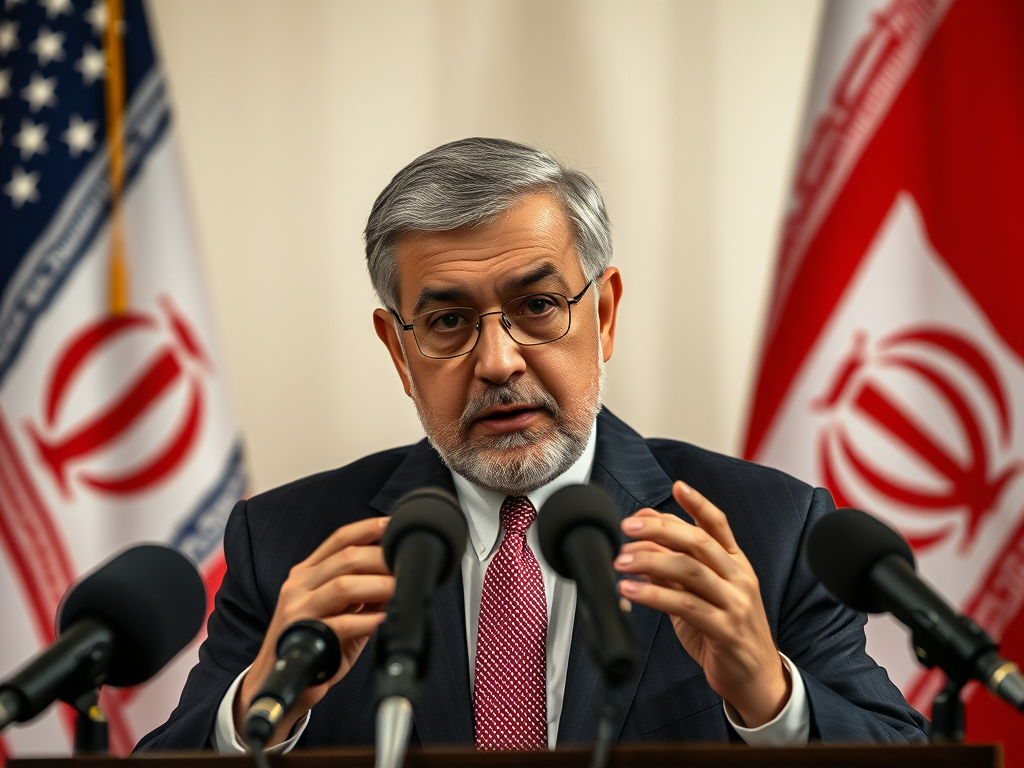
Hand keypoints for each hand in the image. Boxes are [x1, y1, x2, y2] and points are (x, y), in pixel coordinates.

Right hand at [233, 516, 393, 745]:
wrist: (272, 682)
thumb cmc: (311, 641)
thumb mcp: (336, 609)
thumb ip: (361, 592)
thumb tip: (394, 576)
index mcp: (307, 573)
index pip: (339, 539)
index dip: (368, 529)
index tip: (393, 525)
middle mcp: (298, 585)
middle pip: (346, 558)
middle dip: (381, 559)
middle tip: (406, 566)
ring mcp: (298, 609)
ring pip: (343, 586)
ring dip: (378, 586)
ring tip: (399, 591)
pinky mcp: (302, 635)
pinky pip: (341, 623)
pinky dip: (366, 621)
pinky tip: (382, 621)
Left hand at [613, 481, 788, 727]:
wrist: (756, 679)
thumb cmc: (724, 631)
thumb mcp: (700, 593)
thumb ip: (676, 566)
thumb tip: (644, 537)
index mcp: (735, 563)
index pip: (719, 524)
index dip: (698, 503)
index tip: (677, 486)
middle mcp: (739, 578)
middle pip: (699, 542)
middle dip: (660, 529)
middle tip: (627, 526)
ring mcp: (735, 603)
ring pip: (690, 570)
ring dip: (650, 561)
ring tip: (620, 560)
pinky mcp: (724, 630)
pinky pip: (685, 605)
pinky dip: (654, 595)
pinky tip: (631, 590)